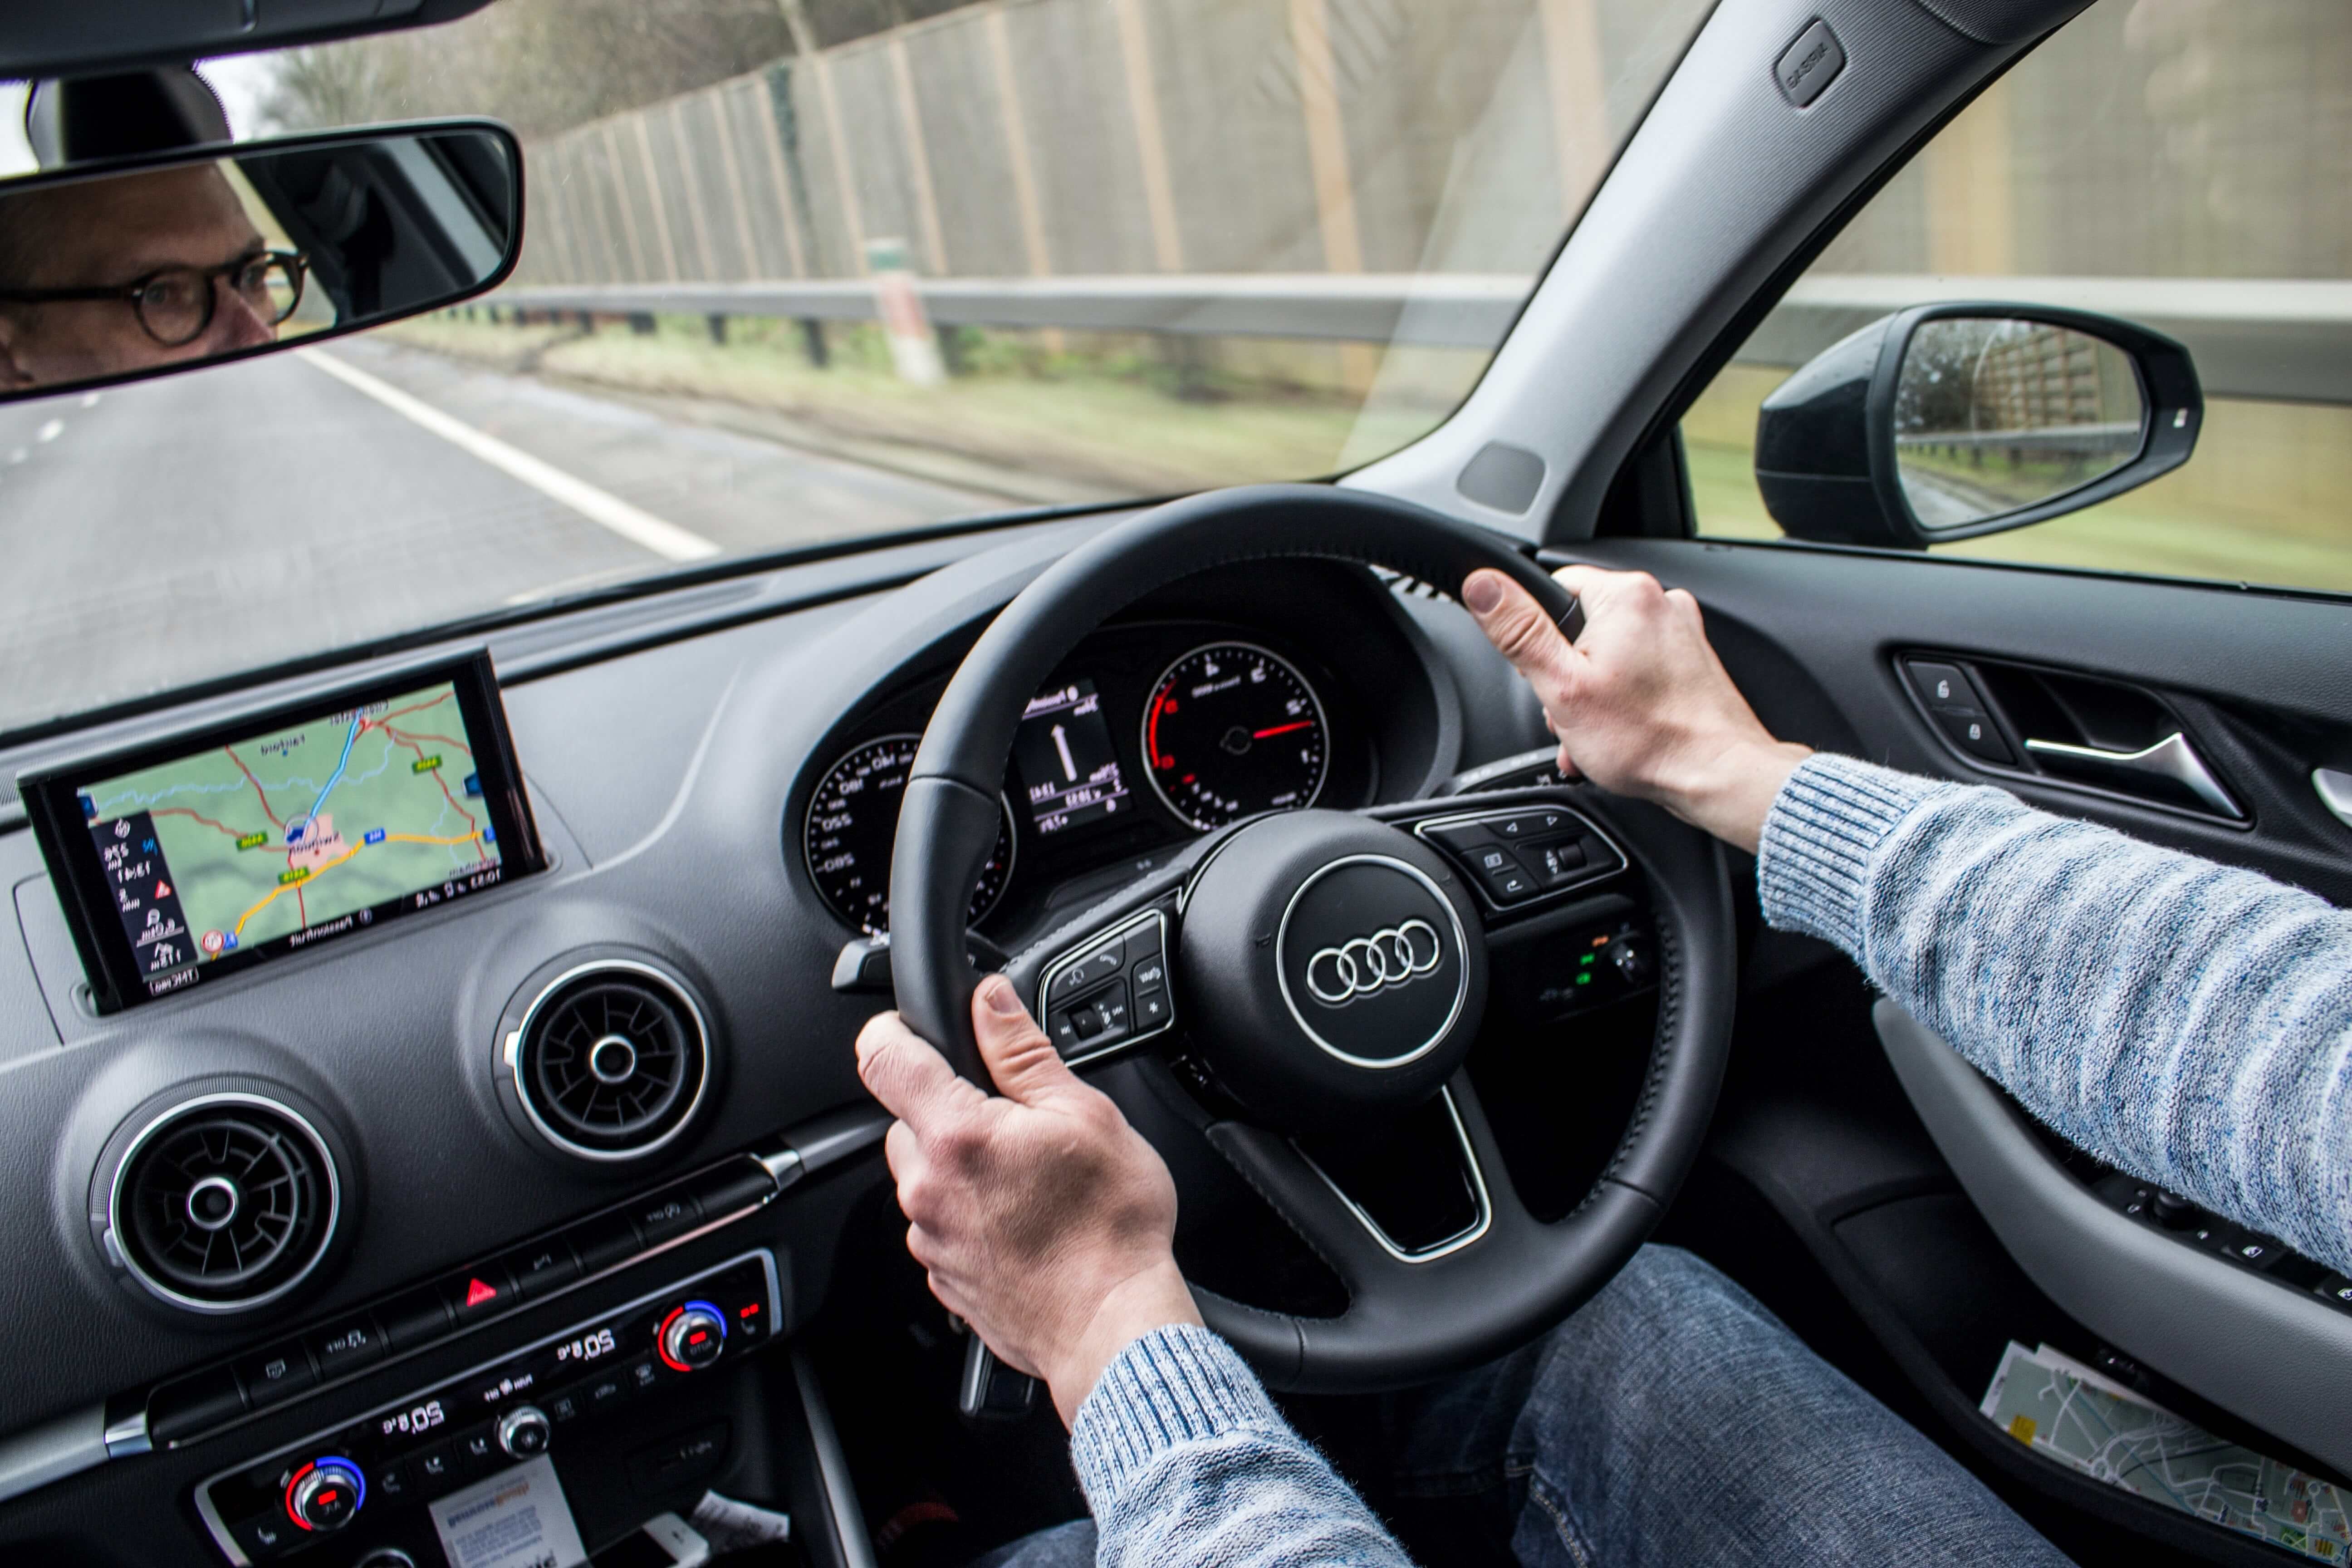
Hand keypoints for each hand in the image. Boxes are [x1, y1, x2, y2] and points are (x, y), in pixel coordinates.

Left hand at [856, 976, 1201, 1425]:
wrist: (1114, 1328)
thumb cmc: (1111, 1228)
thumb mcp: (1083, 1114)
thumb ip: (1023, 1052)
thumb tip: (989, 1001)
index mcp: (957, 1134)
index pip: (882, 1057)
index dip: (894, 1029)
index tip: (914, 1027)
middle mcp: (927, 1188)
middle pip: (906, 1120)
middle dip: (949, 1109)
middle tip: (1015, 1124)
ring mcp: (930, 1238)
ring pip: (925, 1175)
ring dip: (962, 1166)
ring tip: (1030, 1180)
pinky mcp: (943, 1276)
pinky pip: (941, 1223)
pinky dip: (971, 1214)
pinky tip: (1025, 1221)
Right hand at [1461, 565, 1811, 852]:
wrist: (1719, 776)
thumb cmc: (1652, 738)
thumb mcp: (1563, 685)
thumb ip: (1518, 632)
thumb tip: (1483, 585)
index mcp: (1626, 596)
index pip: (1553, 588)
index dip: (1536, 634)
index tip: (1544, 672)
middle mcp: (1660, 603)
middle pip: (1580, 626)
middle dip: (1567, 674)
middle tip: (1573, 712)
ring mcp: (1681, 632)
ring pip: (1609, 653)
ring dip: (1591, 694)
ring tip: (1598, 733)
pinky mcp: (1693, 661)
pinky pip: (1639, 671)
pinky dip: (1623, 700)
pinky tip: (1621, 734)